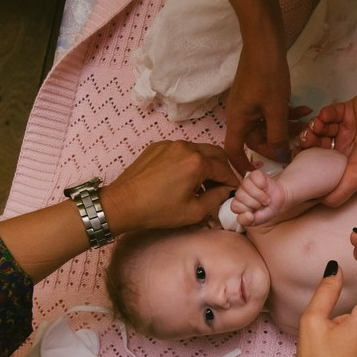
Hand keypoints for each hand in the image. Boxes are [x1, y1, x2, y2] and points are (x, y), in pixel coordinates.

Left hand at [101, 140, 237, 232]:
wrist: (122, 203)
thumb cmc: (157, 210)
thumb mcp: (193, 212)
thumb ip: (216, 199)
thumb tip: (225, 192)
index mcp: (197, 162)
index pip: (224, 169)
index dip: (232, 182)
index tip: (234, 192)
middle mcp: (185, 147)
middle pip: (215, 154)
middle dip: (223, 169)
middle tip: (222, 186)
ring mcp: (170, 144)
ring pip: (198, 150)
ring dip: (206, 164)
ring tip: (202, 184)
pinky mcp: (157, 146)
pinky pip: (181, 150)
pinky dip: (189, 161)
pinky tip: (183, 178)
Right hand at [223, 0, 308, 172]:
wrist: (264, 40)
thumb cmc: (267, 74)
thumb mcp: (276, 108)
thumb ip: (277, 135)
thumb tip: (279, 158)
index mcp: (237, 120)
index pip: (233, 151)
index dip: (242, 166)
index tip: (257, 176)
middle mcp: (240, 114)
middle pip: (257, 138)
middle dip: (279, 141)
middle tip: (301, 141)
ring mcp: (250, 103)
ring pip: (268, 124)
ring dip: (287, 126)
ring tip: (309, 123)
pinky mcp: (259, 94)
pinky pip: (271, 111)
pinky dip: (286, 113)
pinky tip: (305, 109)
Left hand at [230, 169, 285, 226]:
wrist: (280, 200)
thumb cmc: (267, 210)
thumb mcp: (258, 221)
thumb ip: (248, 222)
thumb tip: (248, 215)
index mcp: (238, 204)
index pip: (235, 206)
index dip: (246, 210)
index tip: (255, 212)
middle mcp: (240, 192)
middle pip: (240, 196)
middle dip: (255, 203)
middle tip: (261, 205)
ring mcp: (247, 182)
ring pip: (247, 186)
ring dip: (260, 195)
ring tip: (265, 199)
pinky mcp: (255, 174)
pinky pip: (255, 178)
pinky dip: (263, 184)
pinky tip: (265, 188)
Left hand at [297, 68, 356, 205]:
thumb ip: (340, 191)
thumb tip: (321, 203)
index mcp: (351, 163)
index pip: (324, 165)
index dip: (310, 163)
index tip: (299, 159)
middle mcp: (349, 146)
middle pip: (320, 146)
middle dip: (309, 144)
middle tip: (304, 141)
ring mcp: (349, 128)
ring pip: (322, 129)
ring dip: (315, 128)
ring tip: (316, 128)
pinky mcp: (349, 110)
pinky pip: (330, 112)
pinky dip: (324, 115)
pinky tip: (324, 117)